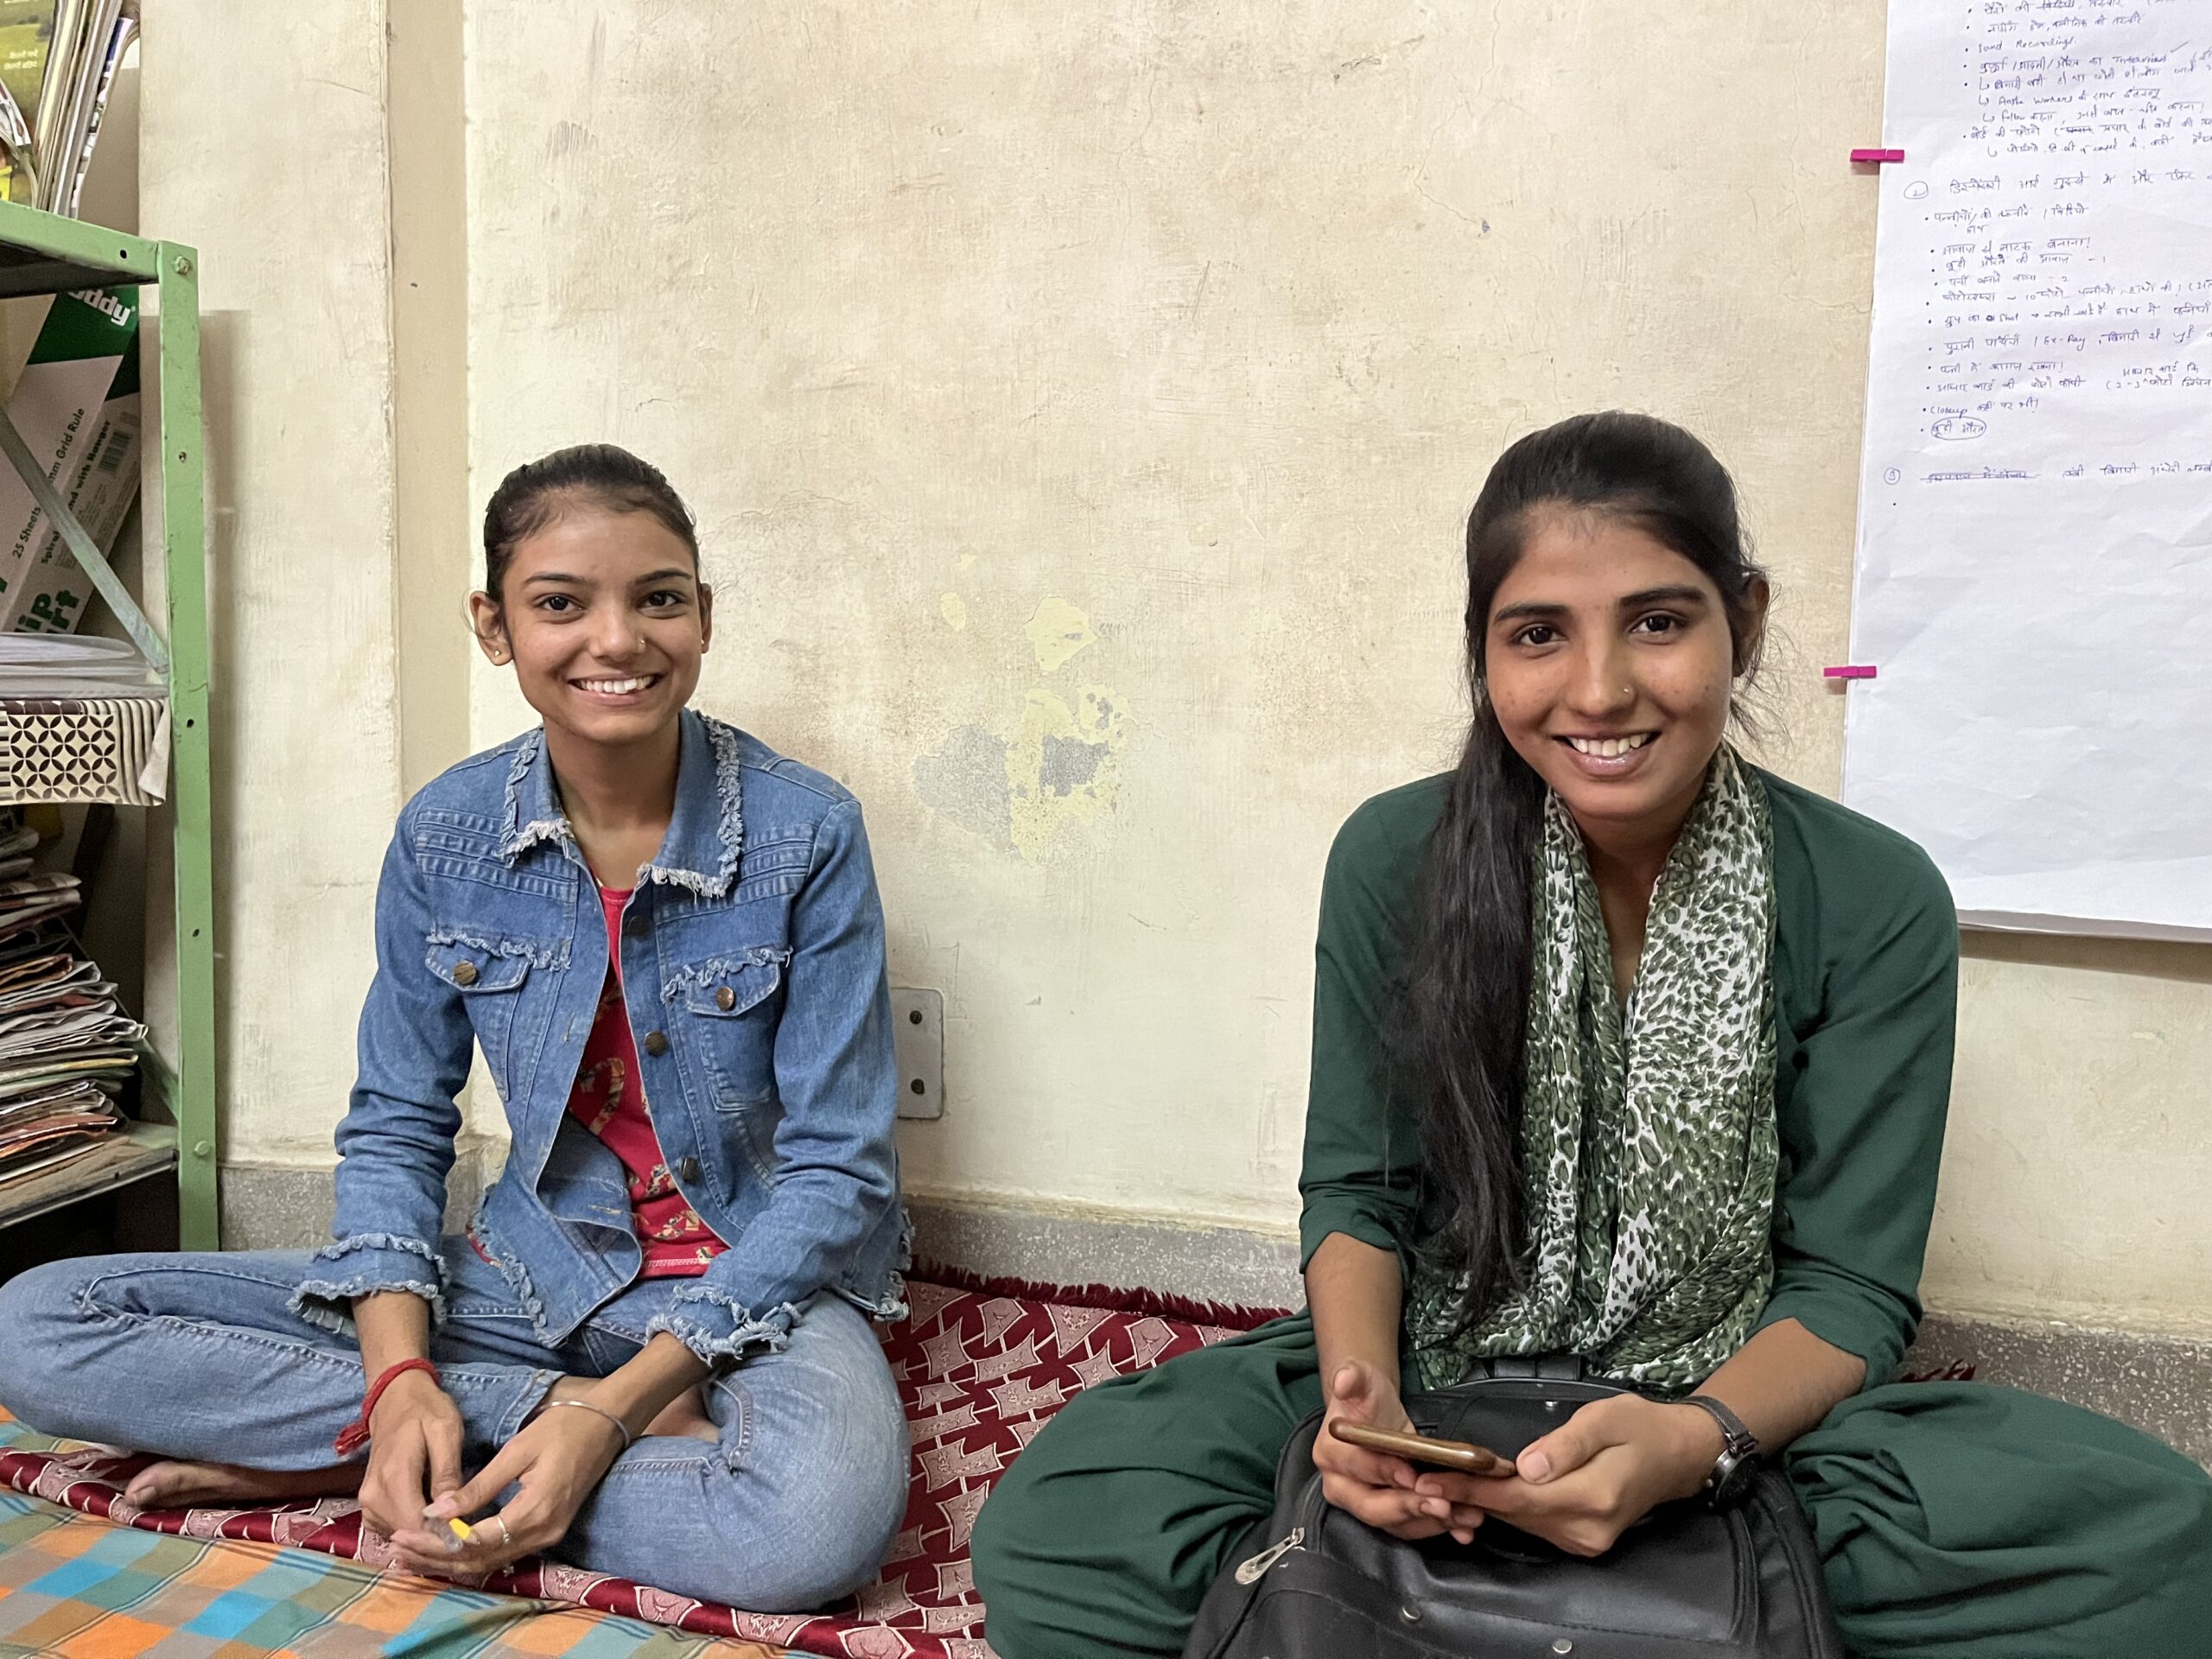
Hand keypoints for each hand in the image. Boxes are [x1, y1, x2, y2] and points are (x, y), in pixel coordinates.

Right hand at [355, 1370, 463, 1542]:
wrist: (394, 1397)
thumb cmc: (425, 1410)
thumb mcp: (446, 1431)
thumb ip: (446, 1473)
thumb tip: (449, 1513)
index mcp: (394, 1477)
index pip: (415, 1525)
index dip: (442, 1536)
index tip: (468, 1535)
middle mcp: (373, 1495)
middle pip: (406, 1534)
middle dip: (436, 1538)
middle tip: (464, 1529)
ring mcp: (366, 1501)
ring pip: (398, 1534)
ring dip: (424, 1535)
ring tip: (450, 1521)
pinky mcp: (368, 1504)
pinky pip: (389, 1528)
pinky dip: (410, 1528)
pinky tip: (431, 1516)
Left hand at [387, 1389, 629, 1578]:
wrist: (607, 1423)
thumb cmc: (563, 1427)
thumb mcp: (517, 1450)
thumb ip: (478, 1486)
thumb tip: (437, 1512)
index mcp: (535, 1510)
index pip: (475, 1541)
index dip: (436, 1542)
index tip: (403, 1532)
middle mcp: (543, 1532)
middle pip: (480, 1560)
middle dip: (435, 1557)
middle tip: (397, 1547)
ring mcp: (548, 1535)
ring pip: (491, 1562)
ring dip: (450, 1560)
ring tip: (412, 1552)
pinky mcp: (549, 1531)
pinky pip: (504, 1553)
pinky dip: (472, 1554)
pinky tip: (447, 1548)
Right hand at [1312, 1360, 1494, 1543]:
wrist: (1374, 1413)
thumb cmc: (1366, 1397)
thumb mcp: (1361, 1380)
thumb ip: (1353, 1378)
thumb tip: (1344, 1380)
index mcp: (1331, 1455)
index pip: (1356, 1468)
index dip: (1383, 1472)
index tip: (1411, 1474)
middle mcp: (1341, 1487)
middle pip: (1372, 1507)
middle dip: (1409, 1508)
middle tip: (1443, 1505)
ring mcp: (1364, 1505)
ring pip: (1395, 1524)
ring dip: (1431, 1523)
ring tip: (1464, 1515)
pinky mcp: (1388, 1516)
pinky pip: (1411, 1527)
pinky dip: (1438, 1529)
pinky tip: (1462, 1528)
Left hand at [1411, 1394, 1722, 1556]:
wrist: (1678, 1456)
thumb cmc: (1641, 1426)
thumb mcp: (1605, 1419)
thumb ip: (1565, 1445)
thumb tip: (1526, 1467)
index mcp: (1593, 1497)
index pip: (1518, 1497)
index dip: (1472, 1487)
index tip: (1431, 1478)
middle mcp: (1586, 1529)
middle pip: (1514, 1513)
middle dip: (1466, 1494)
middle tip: (1417, 1476)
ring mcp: (1585, 1540)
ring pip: (1520, 1520)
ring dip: (1482, 1501)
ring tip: (1438, 1480)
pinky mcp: (1582, 1539)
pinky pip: (1534, 1523)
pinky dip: (1506, 1506)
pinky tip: (1481, 1489)